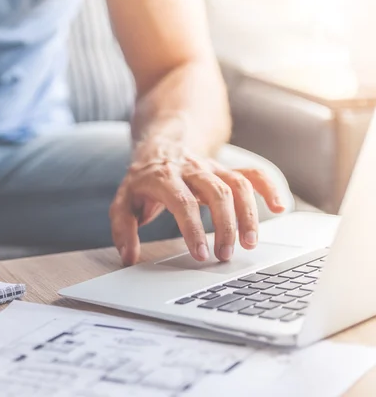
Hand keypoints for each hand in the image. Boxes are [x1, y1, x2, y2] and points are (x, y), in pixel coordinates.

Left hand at [110, 148, 284, 264]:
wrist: (160, 146)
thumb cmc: (142, 181)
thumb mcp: (123, 203)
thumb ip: (123, 230)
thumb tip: (129, 258)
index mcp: (163, 178)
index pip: (183, 202)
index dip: (193, 229)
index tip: (200, 254)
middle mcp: (191, 170)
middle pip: (217, 192)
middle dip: (225, 225)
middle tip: (225, 256)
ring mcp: (211, 168)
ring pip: (237, 184)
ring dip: (248, 214)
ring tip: (250, 244)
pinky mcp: (225, 170)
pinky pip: (252, 174)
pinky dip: (268, 188)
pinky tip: (279, 207)